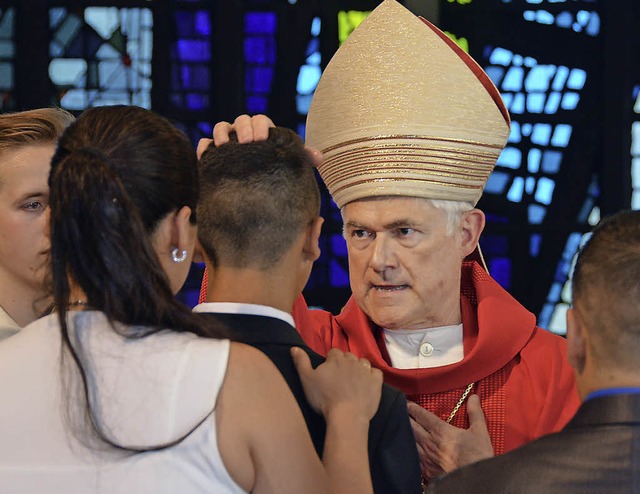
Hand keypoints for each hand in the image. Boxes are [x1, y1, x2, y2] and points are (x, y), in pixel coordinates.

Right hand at [197, 114, 323, 166]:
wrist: (258, 198)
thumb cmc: (277, 176)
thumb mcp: (291, 168)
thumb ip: (303, 160)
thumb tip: (320, 158)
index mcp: (263, 133)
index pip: (260, 120)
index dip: (260, 125)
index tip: (262, 139)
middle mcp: (244, 135)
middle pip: (240, 120)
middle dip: (243, 127)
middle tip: (247, 142)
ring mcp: (227, 144)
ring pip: (221, 127)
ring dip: (222, 132)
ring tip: (224, 145)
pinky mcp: (213, 155)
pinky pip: (204, 145)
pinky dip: (205, 147)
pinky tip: (206, 154)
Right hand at [292, 347, 381, 421]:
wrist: (346, 415)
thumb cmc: (324, 398)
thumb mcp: (307, 380)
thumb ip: (301, 362)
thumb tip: (294, 347)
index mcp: (336, 359)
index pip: (334, 352)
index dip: (330, 360)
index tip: (328, 370)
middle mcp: (352, 360)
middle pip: (348, 356)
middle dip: (344, 363)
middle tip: (339, 377)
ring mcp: (366, 371)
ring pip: (363, 362)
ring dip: (358, 367)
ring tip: (353, 379)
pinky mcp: (376, 382)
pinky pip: (376, 372)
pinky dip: (372, 375)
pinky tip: (367, 382)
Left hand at [407, 395, 493, 480]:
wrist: (476, 481)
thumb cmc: (478, 456)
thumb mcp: (479, 432)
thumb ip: (475, 413)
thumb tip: (473, 397)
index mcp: (441, 431)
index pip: (422, 415)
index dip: (412, 407)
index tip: (407, 403)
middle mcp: (430, 443)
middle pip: (412, 427)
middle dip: (406, 418)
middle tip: (400, 412)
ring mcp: (426, 458)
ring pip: (410, 442)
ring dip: (406, 434)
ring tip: (403, 429)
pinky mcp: (427, 471)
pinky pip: (414, 458)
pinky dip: (410, 451)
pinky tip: (410, 450)